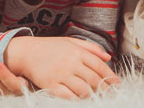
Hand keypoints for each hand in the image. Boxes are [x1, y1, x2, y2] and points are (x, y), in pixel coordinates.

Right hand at [4, 36, 119, 98]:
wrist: (27, 51)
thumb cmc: (50, 47)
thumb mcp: (71, 42)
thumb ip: (91, 48)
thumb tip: (108, 57)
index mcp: (78, 51)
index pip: (99, 66)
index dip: (110, 76)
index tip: (117, 84)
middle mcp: (71, 62)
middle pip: (93, 79)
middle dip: (105, 88)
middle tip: (111, 94)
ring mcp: (60, 74)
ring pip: (83, 89)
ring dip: (92, 95)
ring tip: (97, 98)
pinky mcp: (50, 84)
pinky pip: (67, 96)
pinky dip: (76, 100)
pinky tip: (81, 100)